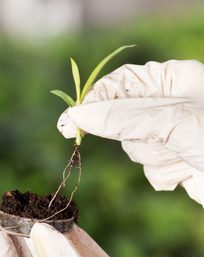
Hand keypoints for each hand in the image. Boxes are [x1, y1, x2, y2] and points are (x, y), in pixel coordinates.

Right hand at [58, 60, 203, 205]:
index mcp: (171, 81)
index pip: (119, 84)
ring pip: (133, 146)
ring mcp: (168, 133)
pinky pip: (148, 168)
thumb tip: (77, 115)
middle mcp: (167, 105)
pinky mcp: (171, 159)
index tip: (71, 121)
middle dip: (131, 133)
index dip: (94, 101)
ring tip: (183, 153)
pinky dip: (163, 173)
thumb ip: (121, 117)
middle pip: (120, 118)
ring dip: (153, 154)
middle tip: (147, 138)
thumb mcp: (171, 120)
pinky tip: (187, 171)